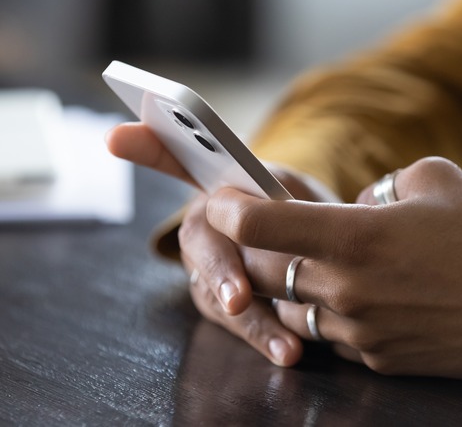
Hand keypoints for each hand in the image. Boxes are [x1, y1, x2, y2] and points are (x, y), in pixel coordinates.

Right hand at [106, 123, 340, 365]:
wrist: (316, 246)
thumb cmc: (302, 210)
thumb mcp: (301, 193)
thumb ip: (286, 202)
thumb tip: (287, 220)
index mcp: (219, 182)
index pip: (174, 157)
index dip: (146, 146)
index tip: (117, 137)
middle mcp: (203, 221)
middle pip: (199, 242)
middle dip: (221, 271)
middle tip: (239, 299)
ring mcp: (204, 263)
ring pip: (214, 292)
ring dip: (251, 321)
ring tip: (286, 345)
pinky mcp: (217, 299)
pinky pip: (233, 320)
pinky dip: (263, 337)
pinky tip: (288, 353)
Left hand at [206, 157, 461, 378]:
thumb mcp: (435, 178)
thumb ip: (382, 185)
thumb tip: (361, 206)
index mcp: (354, 237)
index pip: (261, 223)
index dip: (229, 208)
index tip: (221, 199)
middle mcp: (346, 290)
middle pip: (265, 274)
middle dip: (255, 253)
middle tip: (266, 235)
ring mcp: (360, 333)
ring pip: (296, 312)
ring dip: (297, 289)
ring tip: (324, 268)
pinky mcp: (379, 361)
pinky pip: (335, 338)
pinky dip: (334, 316)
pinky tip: (366, 299)